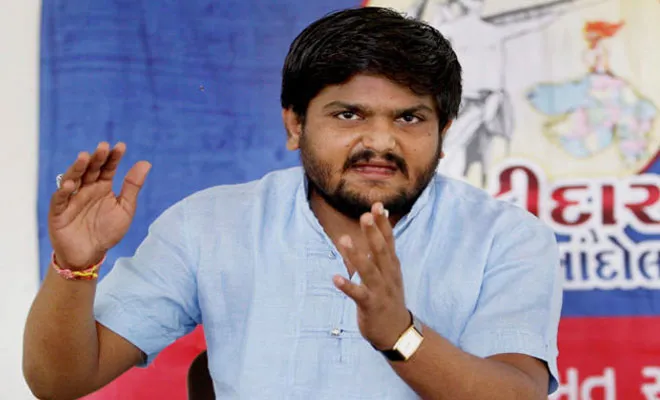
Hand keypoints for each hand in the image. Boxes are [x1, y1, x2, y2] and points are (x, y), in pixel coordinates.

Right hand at [48, 142, 150, 269]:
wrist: (90, 254)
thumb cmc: (107, 231)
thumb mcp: (125, 209)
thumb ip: (132, 186)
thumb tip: (146, 162)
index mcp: (102, 186)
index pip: (108, 168)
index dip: (113, 157)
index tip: (121, 146)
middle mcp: (86, 188)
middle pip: (90, 169)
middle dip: (96, 158)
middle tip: (103, 147)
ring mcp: (72, 198)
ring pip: (73, 178)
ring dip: (77, 168)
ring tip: (84, 157)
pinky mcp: (59, 211)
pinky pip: (60, 199)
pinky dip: (64, 191)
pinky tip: (71, 184)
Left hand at [333, 202, 411, 349]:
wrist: (397, 332)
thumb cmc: (389, 298)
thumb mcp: (388, 273)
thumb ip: (381, 251)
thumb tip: (374, 227)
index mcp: (392, 266)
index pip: (389, 241)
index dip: (383, 224)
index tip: (378, 205)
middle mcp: (388, 276)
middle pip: (381, 251)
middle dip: (373, 233)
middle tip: (365, 215)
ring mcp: (380, 291)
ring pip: (368, 270)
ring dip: (356, 255)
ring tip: (344, 239)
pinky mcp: (370, 306)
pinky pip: (358, 294)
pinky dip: (347, 286)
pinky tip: (335, 278)